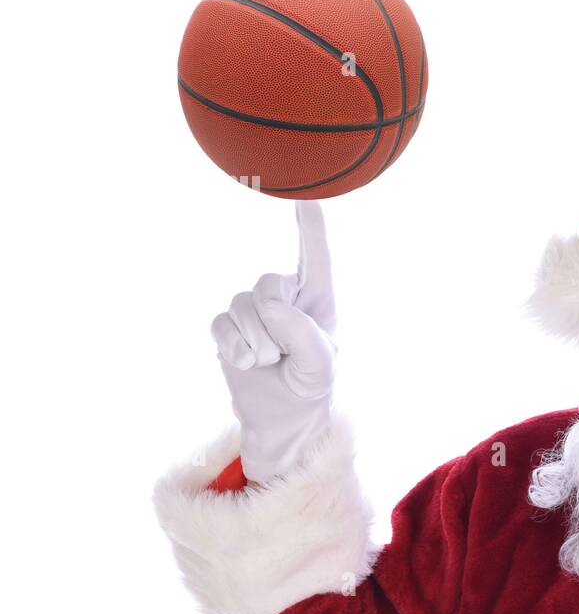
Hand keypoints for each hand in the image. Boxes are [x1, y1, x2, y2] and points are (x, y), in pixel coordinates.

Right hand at [210, 201, 337, 484]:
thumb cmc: (310, 388)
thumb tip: (272, 305)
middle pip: (269, 286)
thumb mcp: (320, 367)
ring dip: (257, 345)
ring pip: (244, 308)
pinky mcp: (227, 325)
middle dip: (275, 327)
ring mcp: (253, 308)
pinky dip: (234, 349)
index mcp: (319, 298)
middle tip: (285, 356)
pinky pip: (221, 325)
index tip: (307, 196)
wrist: (282, 417)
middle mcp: (286, 296)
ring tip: (270, 363)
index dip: (310, 225)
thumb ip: (304, 335)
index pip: (316, 256)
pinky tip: (247, 363)